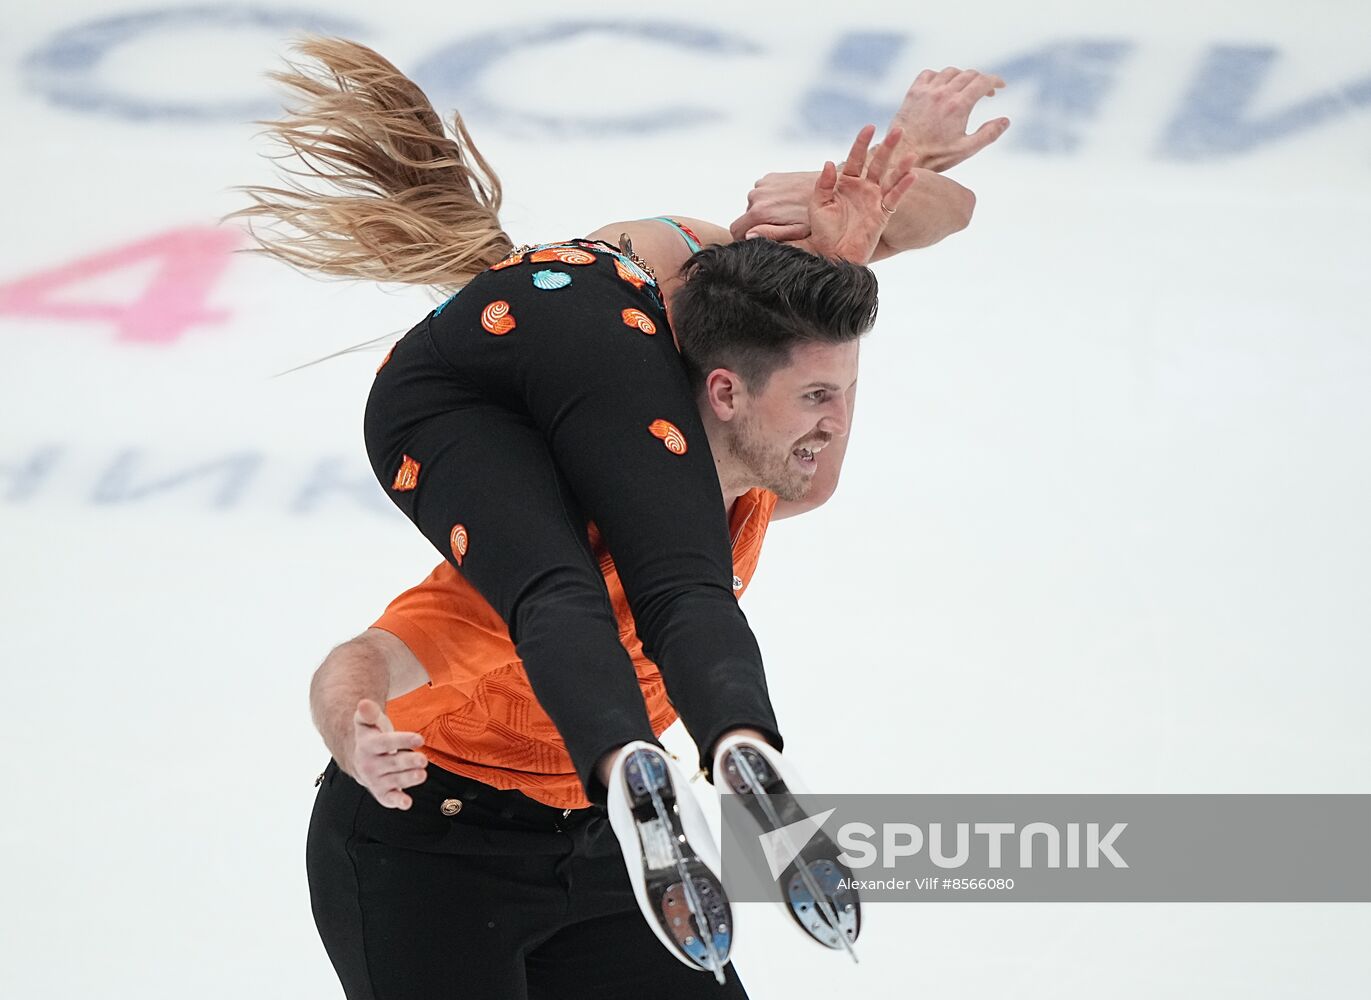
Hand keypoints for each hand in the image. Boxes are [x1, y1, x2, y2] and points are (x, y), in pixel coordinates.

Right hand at [348, 698, 427, 808]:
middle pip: (392, 763)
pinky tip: (406, 803)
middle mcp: (370, 764)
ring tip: (421, 775)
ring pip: (394, 780)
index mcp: (367, 745)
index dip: (403, 740)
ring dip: (407, 779)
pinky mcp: (382, 792)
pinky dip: (397, 801)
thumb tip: (364, 703)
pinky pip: (389, 798)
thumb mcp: (367, 722)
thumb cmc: (370, 737)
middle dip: (408, 761)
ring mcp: (376, 780)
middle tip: (423, 759)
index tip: (419, 738)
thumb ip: (367, 712)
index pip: (386, 742)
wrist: (359, 759)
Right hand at [730, 171, 815, 242]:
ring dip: (765, 209)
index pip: (736, 230)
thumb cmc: (817, 215)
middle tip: (782, 224)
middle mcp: (757, 196)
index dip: (743, 237)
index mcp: (760, 212)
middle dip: (759, 222)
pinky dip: (771, 198)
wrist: (831, 187)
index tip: (757, 238)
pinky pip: (763, 192)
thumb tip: (748, 235)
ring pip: (754, 204)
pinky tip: (787, 201)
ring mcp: (763, 184)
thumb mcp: (794, 232)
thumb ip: (769, 234)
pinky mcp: (771, 177)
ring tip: (787, 212)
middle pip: (747, 216)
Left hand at [799, 125, 917, 263]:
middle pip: (877, 163)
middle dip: (887, 147)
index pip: (856, 159)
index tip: (869, 127)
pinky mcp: (882, 214)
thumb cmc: (823, 233)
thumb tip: (828, 163)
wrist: (833, 255)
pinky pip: (894, 198)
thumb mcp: (818, 206)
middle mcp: (862, 189)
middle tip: (898, 130)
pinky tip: (912, 176)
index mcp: (845, 184)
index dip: (862, 143)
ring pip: (890, 178)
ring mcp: (874, 201)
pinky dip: (903, 187)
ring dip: (900, 166)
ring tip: (911, 153)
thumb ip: (823, 185)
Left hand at [890, 67, 1008, 171]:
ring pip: (950, 72)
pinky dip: (939, 76)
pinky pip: (928, 74)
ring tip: (964, 90)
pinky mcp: (913, 93)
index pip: (983, 82)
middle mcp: (943, 93)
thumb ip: (988, 134)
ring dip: (961, 77)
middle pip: (969, 74)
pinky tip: (941, 87)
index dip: (996, 81)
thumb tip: (1006, 120)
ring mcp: (927, 91)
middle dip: (981, 80)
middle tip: (985, 92)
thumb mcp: (966, 149)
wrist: (902, 156)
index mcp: (959, 105)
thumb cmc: (934, 156)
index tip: (1001, 87)